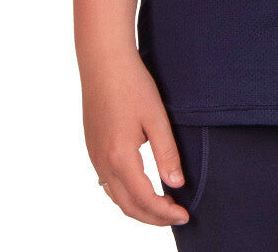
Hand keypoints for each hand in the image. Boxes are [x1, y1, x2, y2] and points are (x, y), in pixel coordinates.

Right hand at [80, 47, 189, 226]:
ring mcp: (94, 156)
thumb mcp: (156, 117)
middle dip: (153, 217)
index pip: (145, 200)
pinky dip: (124, 195)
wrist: (103, 60)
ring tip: (161, 206)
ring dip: (138, 208)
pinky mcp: (92, 147)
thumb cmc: (132, 83)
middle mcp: (103, 162)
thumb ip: (167, 153)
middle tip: (176, 216)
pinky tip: (139, 187)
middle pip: (128, 206)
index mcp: (120, 157)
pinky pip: (107, 183)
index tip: (185, 215)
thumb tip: (176, 185)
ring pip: (115, 197)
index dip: (165, 213)